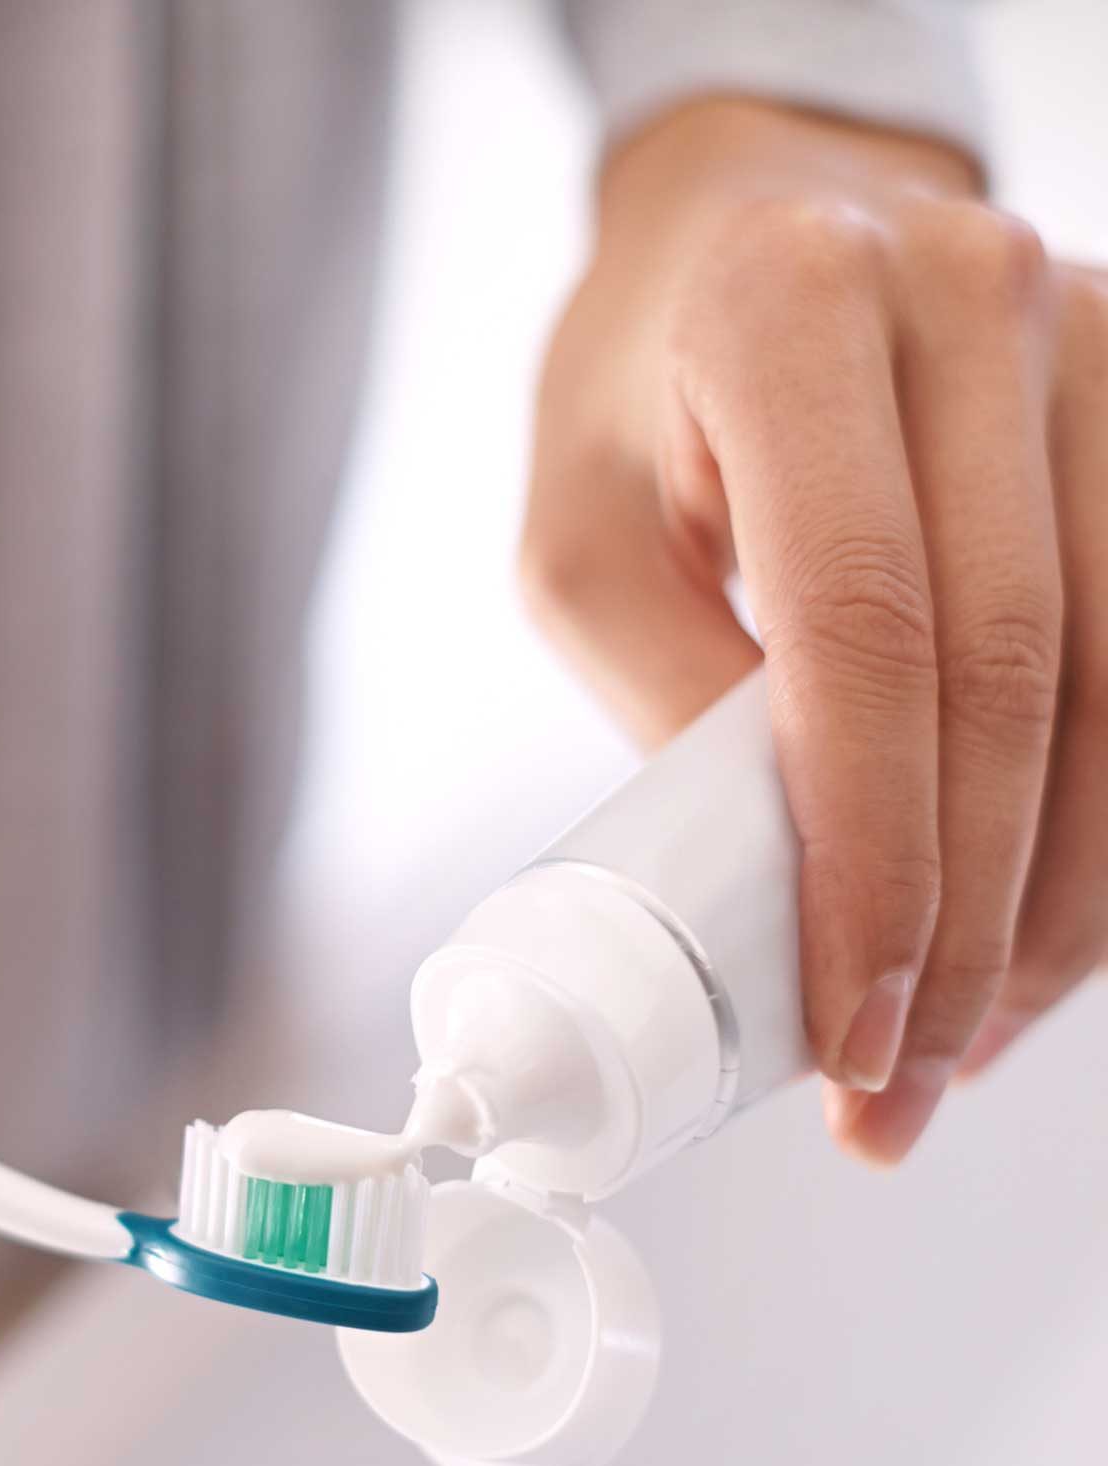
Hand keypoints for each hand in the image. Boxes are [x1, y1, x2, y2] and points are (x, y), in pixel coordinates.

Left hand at [520, 100, 1106, 1164]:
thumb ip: (663, 690)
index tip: (850, 1018)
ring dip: (1057, 891)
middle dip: (967, 915)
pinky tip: (1040, 919)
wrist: (758, 221)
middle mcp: (968, 297)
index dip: (871, 853)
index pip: (866, 630)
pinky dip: (1097, 809)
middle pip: (1013, 671)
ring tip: (968, 1034)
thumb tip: (773, 893)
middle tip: (907, 1074)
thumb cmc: (641, 389)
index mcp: (789, 310)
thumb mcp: (577, 531)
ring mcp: (1090, 335)